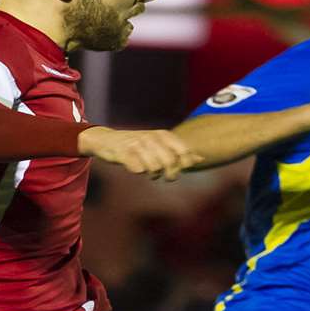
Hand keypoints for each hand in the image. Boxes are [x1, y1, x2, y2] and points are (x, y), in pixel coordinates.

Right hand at [78, 126, 203, 180]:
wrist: (107, 140)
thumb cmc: (137, 144)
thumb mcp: (159, 144)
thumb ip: (179, 151)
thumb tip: (202, 159)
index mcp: (163, 135)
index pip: (183, 153)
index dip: (183, 166)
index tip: (177, 169)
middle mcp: (152, 137)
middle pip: (170, 164)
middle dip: (170, 174)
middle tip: (164, 175)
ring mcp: (138, 145)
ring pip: (155, 169)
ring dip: (153, 174)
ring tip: (147, 170)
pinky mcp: (124, 153)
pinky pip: (139, 170)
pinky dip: (137, 171)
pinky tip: (134, 167)